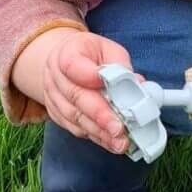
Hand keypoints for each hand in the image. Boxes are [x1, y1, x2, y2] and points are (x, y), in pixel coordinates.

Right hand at [41, 30, 136, 151]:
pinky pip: (74, 128)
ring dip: (99, 132)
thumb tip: (138, 85)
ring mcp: (52, 97)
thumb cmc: (91, 55)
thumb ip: (121, 66)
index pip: (73, 65)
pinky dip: (94, 136)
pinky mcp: (56, 114)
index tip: (111, 90)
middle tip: (119, 129)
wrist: (64, 63)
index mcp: (66, 53)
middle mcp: (55, 75)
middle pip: (75, 96)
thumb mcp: (108, 50)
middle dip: (100, 115)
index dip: (91, 77)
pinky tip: (110, 142)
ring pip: (74, 117)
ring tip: (119, 142)